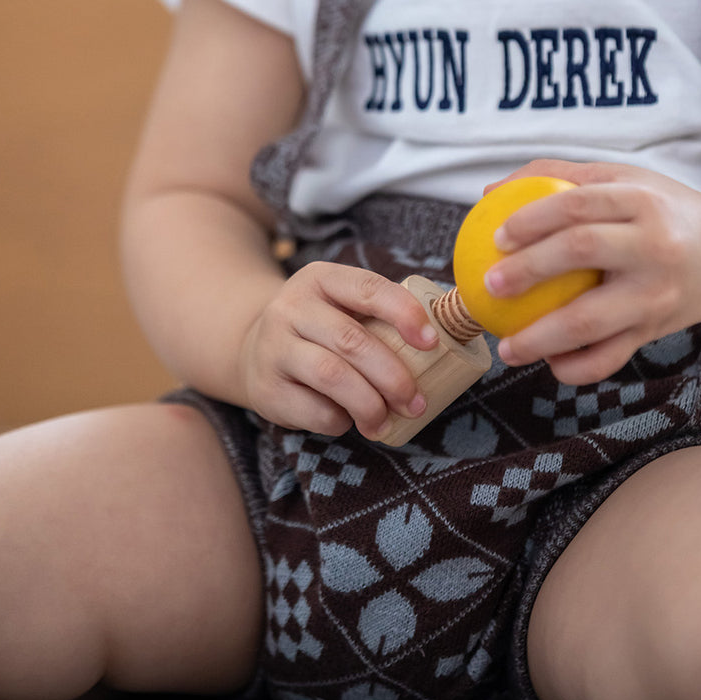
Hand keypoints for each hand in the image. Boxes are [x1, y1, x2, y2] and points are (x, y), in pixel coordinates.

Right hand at [238, 263, 438, 439]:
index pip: (368, 289)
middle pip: (351, 341)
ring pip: (332, 376)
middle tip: (415, 402)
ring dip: (370, 404)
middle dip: (392, 376)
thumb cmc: (321, 328)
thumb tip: (449, 334)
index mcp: (320, 278)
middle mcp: (292, 307)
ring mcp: (274, 347)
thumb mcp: (341, 305)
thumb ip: (381, 312)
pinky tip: (348, 420)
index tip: (432, 342)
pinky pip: (313, 410)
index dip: (404, 313)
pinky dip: (340, 420)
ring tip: (387, 421)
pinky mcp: (266, 388)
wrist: (251, 349)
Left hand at [488, 159, 700, 383]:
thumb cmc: (658, 210)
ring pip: (592, 320)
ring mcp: (657, 293)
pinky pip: (611, 358)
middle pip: (582, 251)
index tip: (497, 237)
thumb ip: (558, 178)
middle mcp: (654, 244)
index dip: (532, 218)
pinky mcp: (658, 330)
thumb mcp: (621, 180)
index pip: (577, 204)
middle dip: (528, 270)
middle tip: (490, 285)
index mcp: (640, 200)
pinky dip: (576, 367)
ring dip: (541, 339)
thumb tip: (489, 191)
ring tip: (505, 347)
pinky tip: (547, 364)